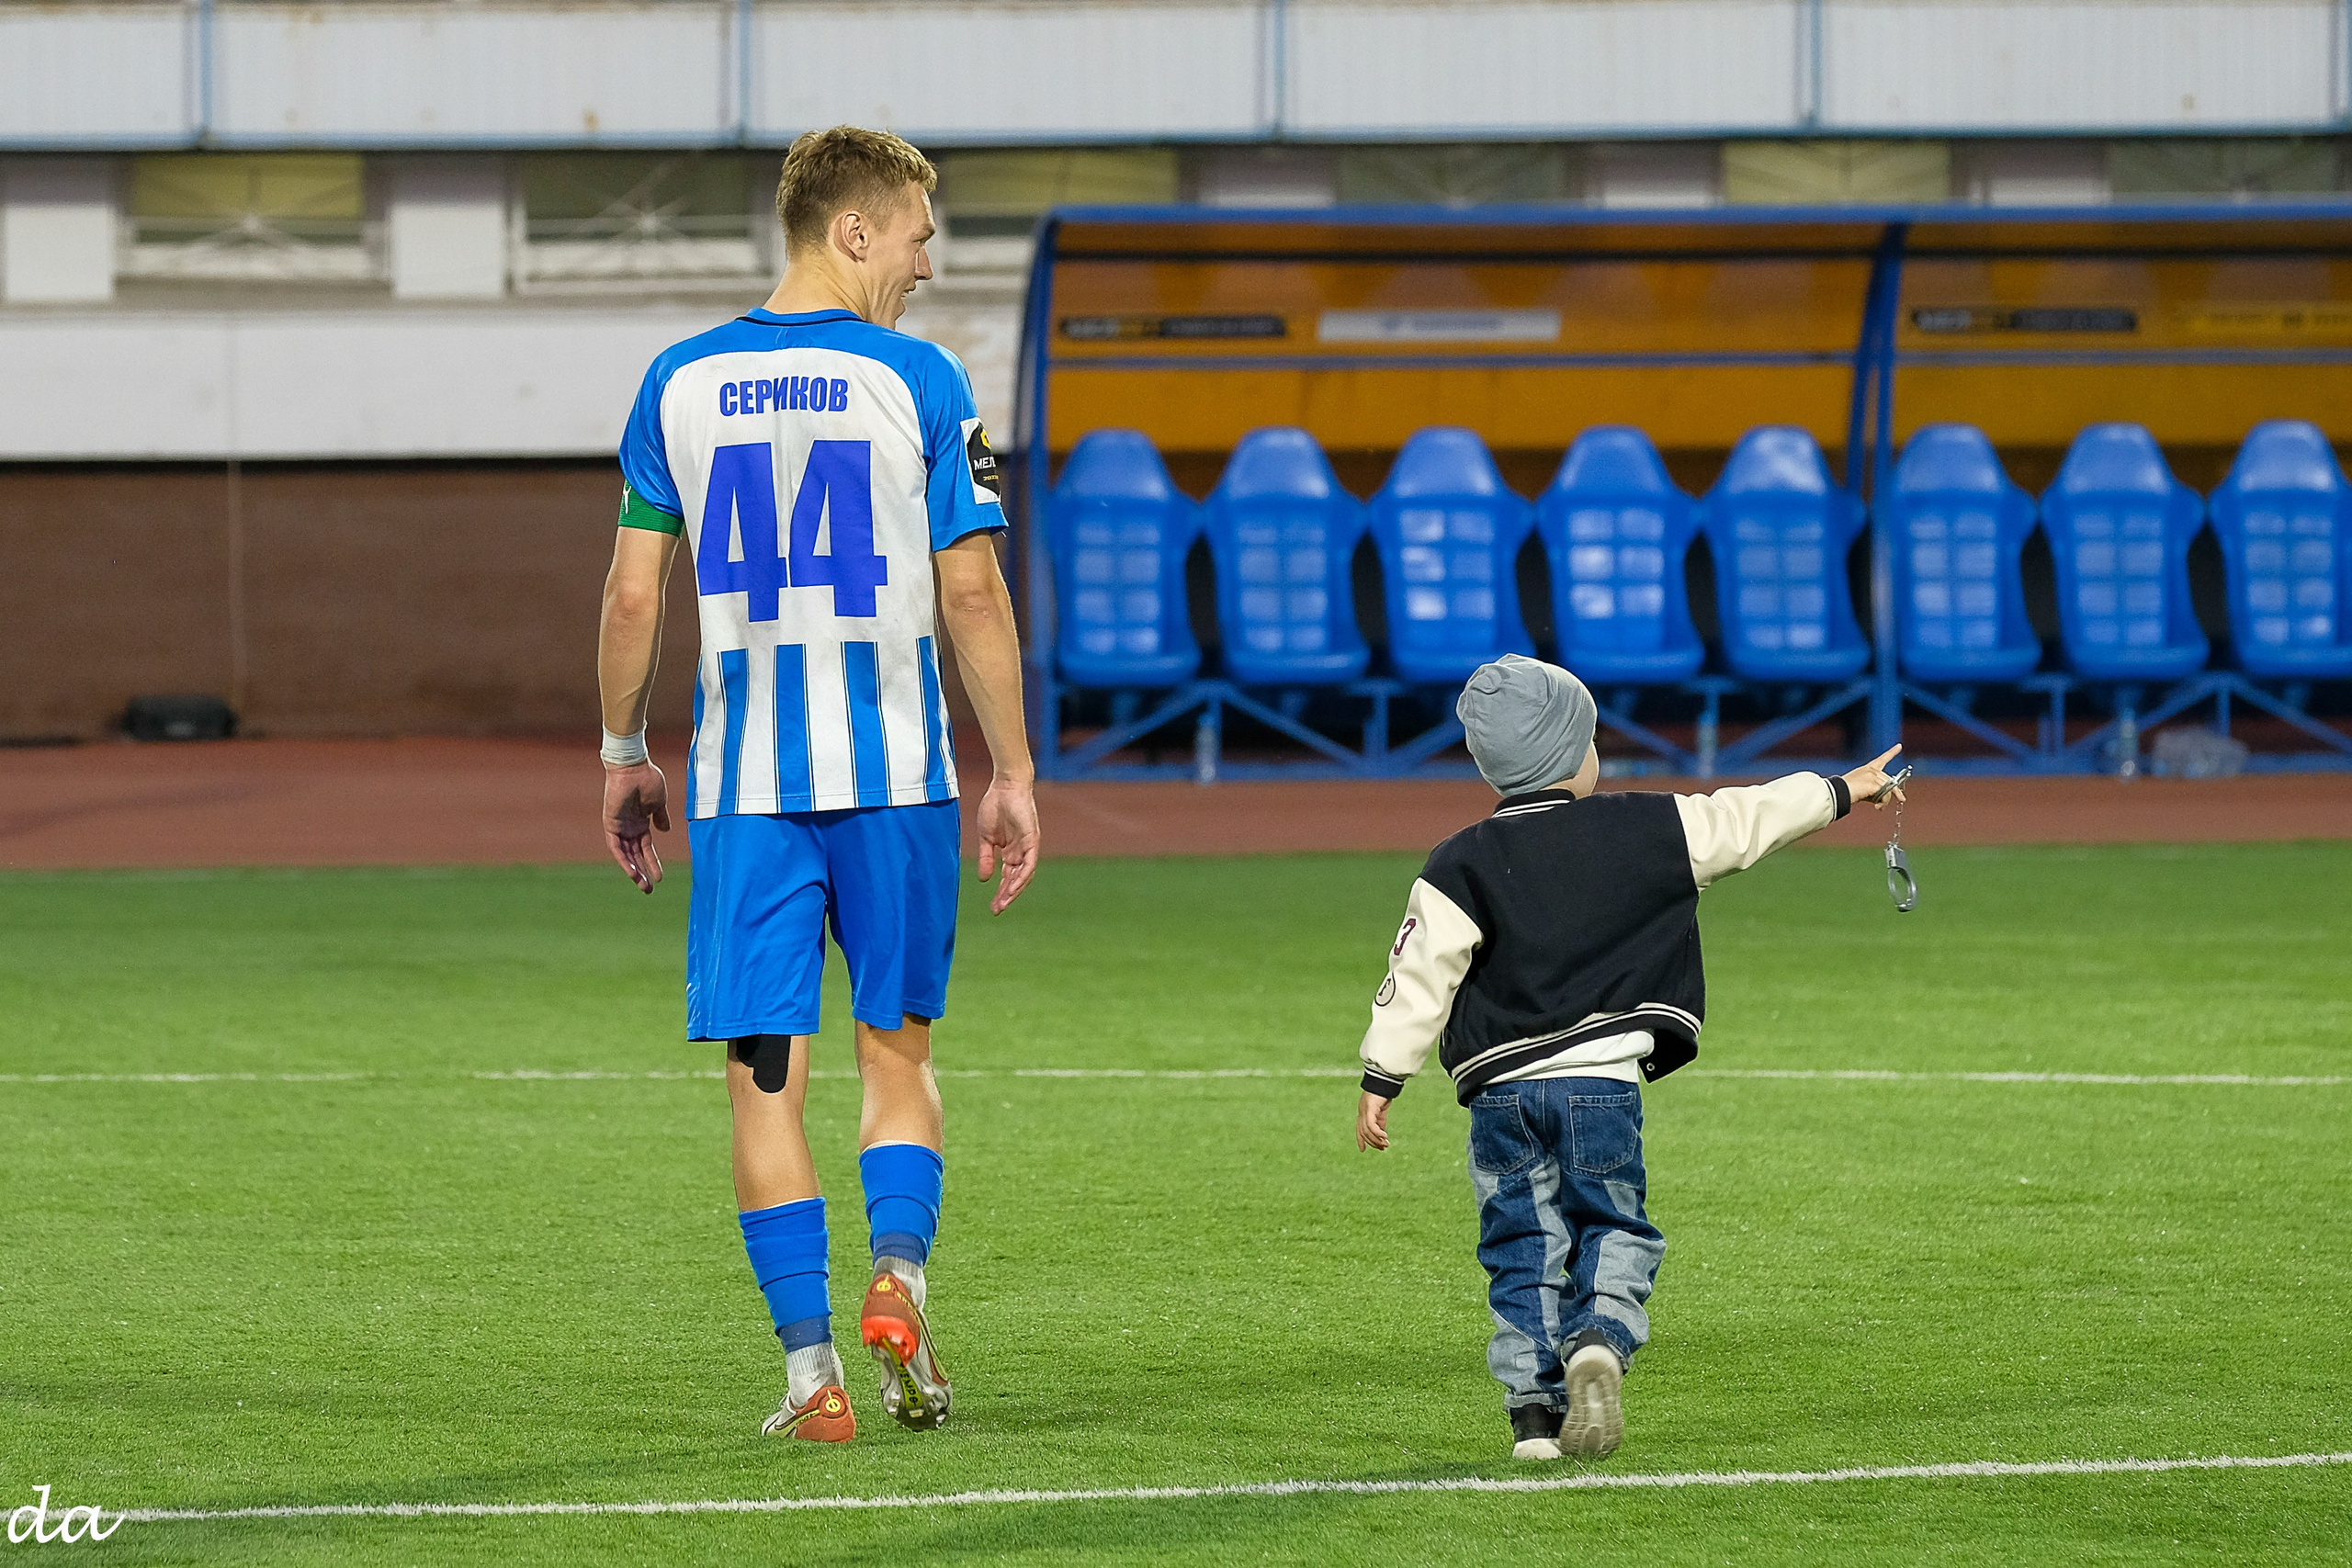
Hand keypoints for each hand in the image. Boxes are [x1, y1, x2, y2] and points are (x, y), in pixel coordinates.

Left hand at [602, 761, 670, 892]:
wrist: (634, 767)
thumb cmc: (648, 779)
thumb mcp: (659, 802)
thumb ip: (661, 817)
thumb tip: (665, 831)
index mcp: (642, 822)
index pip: (646, 848)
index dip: (653, 862)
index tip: (660, 877)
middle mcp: (629, 827)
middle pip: (635, 855)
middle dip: (643, 872)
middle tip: (648, 890)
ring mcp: (619, 826)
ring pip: (626, 855)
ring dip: (634, 871)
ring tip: (642, 885)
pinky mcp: (611, 824)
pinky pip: (616, 847)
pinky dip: (623, 860)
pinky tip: (632, 872)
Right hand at [974, 775, 1038, 914]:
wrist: (1004, 786)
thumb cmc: (995, 807)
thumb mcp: (986, 838)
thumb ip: (986, 858)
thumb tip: (984, 879)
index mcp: (1010, 852)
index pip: (1007, 877)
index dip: (1001, 892)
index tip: (993, 907)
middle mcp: (1021, 852)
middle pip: (1016, 880)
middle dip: (1006, 896)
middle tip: (996, 910)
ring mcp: (1028, 847)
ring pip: (1024, 875)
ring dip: (1014, 890)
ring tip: (1003, 903)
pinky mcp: (1032, 840)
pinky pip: (1029, 863)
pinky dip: (1022, 876)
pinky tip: (1013, 887)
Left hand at [1357, 1091, 1391, 1152]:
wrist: (1384, 1080)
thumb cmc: (1383, 1094)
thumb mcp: (1381, 1111)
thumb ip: (1380, 1122)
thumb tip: (1382, 1135)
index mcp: (1363, 1112)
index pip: (1359, 1129)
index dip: (1360, 1140)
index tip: (1362, 1150)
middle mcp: (1361, 1112)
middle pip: (1363, 1132)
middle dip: (1373, 1142)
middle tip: (1383, 1148)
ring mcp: (1364, 1110)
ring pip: (1367, 1131)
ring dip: (1376, 1139)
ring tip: (1385, 1144)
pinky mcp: (1369, 1109)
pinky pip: (1371, 1125)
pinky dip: (1377, 1132)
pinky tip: (1384, 1136)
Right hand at [1843, 744, 1904, 810]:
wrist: (1838, 793)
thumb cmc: (1845, 792)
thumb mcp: (1861, 787)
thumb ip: (1873, 789)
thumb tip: (1881, 800)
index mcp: (1868, 769)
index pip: (1882, 759)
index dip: (1892, 752)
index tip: (1899, 746)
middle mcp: (1871, 770)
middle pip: (1890, 780)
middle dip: (1896, 792)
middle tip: (1897, 800)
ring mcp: (1873, 776)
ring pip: (1889, 789)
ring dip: (1886, 800)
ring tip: (1879, 807)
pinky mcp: (1874, 783)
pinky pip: (1886, 794)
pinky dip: (1883, 802)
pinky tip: (1878, 807)